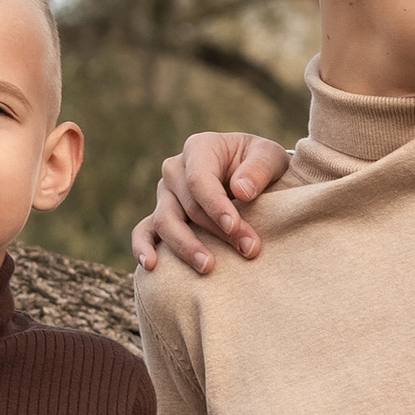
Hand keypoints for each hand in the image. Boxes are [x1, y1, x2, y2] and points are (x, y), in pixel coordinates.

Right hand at [131, 130, 292, 274]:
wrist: (254, 179)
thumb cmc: (262, 166)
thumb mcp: (271, 158)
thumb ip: (259, 169)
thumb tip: (240, 191)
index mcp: (200, 148)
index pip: (199, 180)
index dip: (215, 205)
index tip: (234, 226)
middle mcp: (175, 170)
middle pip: (187, 205)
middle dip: (217, 232)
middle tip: (248, 249)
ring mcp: (165, 195)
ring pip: (165, 222)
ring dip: (186, 247)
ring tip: (208, 267)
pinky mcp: (160, 217)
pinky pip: (144, 231)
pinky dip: (143, 248)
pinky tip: (152, 265)